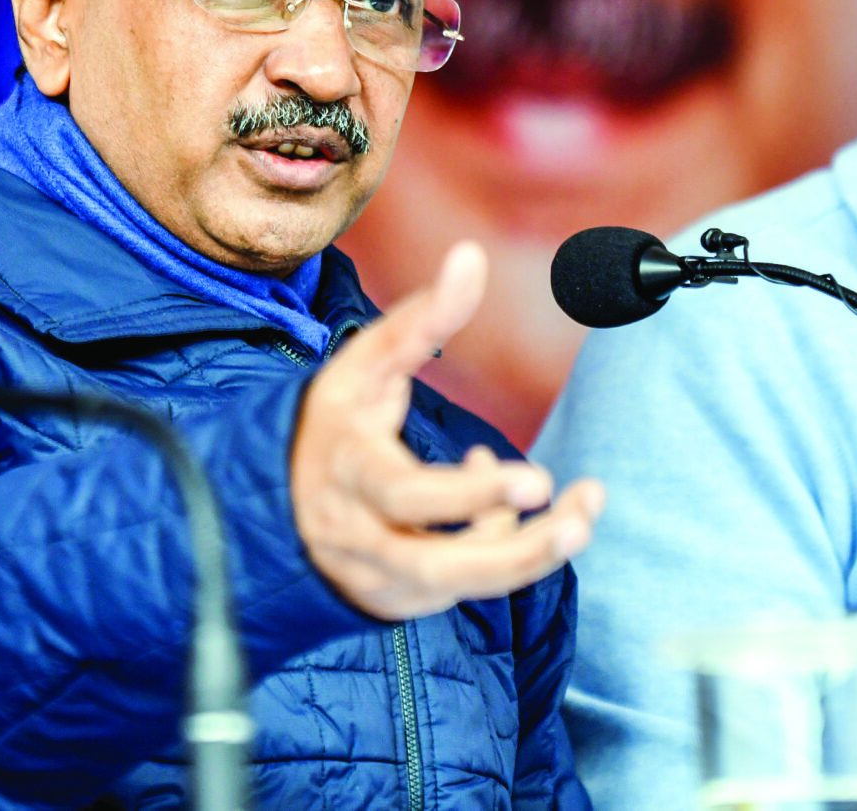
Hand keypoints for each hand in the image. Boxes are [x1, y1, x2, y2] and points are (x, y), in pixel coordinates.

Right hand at [290, 241, 604, 621]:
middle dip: (516, 550)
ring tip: (583, 513)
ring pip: (459, 586)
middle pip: (437, 565)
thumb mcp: (366, 363)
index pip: (404, 495)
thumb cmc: (335, 420)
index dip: (469, 499)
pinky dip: (497, 545)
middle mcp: (359, 536)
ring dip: (530, 556)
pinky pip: (460, 585)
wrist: (272, 498)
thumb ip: (422, 317)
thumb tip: (471, 255)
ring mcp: (377, 577)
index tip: (537, 481)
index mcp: (348, 472)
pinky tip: (502, 505)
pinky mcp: (397, 601)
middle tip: (578, 516)